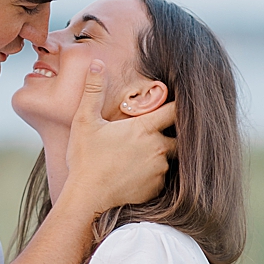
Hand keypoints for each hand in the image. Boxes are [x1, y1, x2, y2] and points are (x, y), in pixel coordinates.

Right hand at [64, 60, 176, 213]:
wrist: (87, 199)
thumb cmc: (85, 159)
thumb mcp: (84, 121)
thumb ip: (93, 91)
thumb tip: (97, 63)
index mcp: (144, 128)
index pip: (175, 109)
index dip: (177, 104)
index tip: (173, 102)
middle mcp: (158, 147)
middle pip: (180, 134)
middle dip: (172, 131)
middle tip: (157, 129)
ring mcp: (160, 169)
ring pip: (172, 156)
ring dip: (162, 152)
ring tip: (143, 153)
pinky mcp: (157, 187)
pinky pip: (163, 176)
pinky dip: (154, 172)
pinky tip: (136, 172)